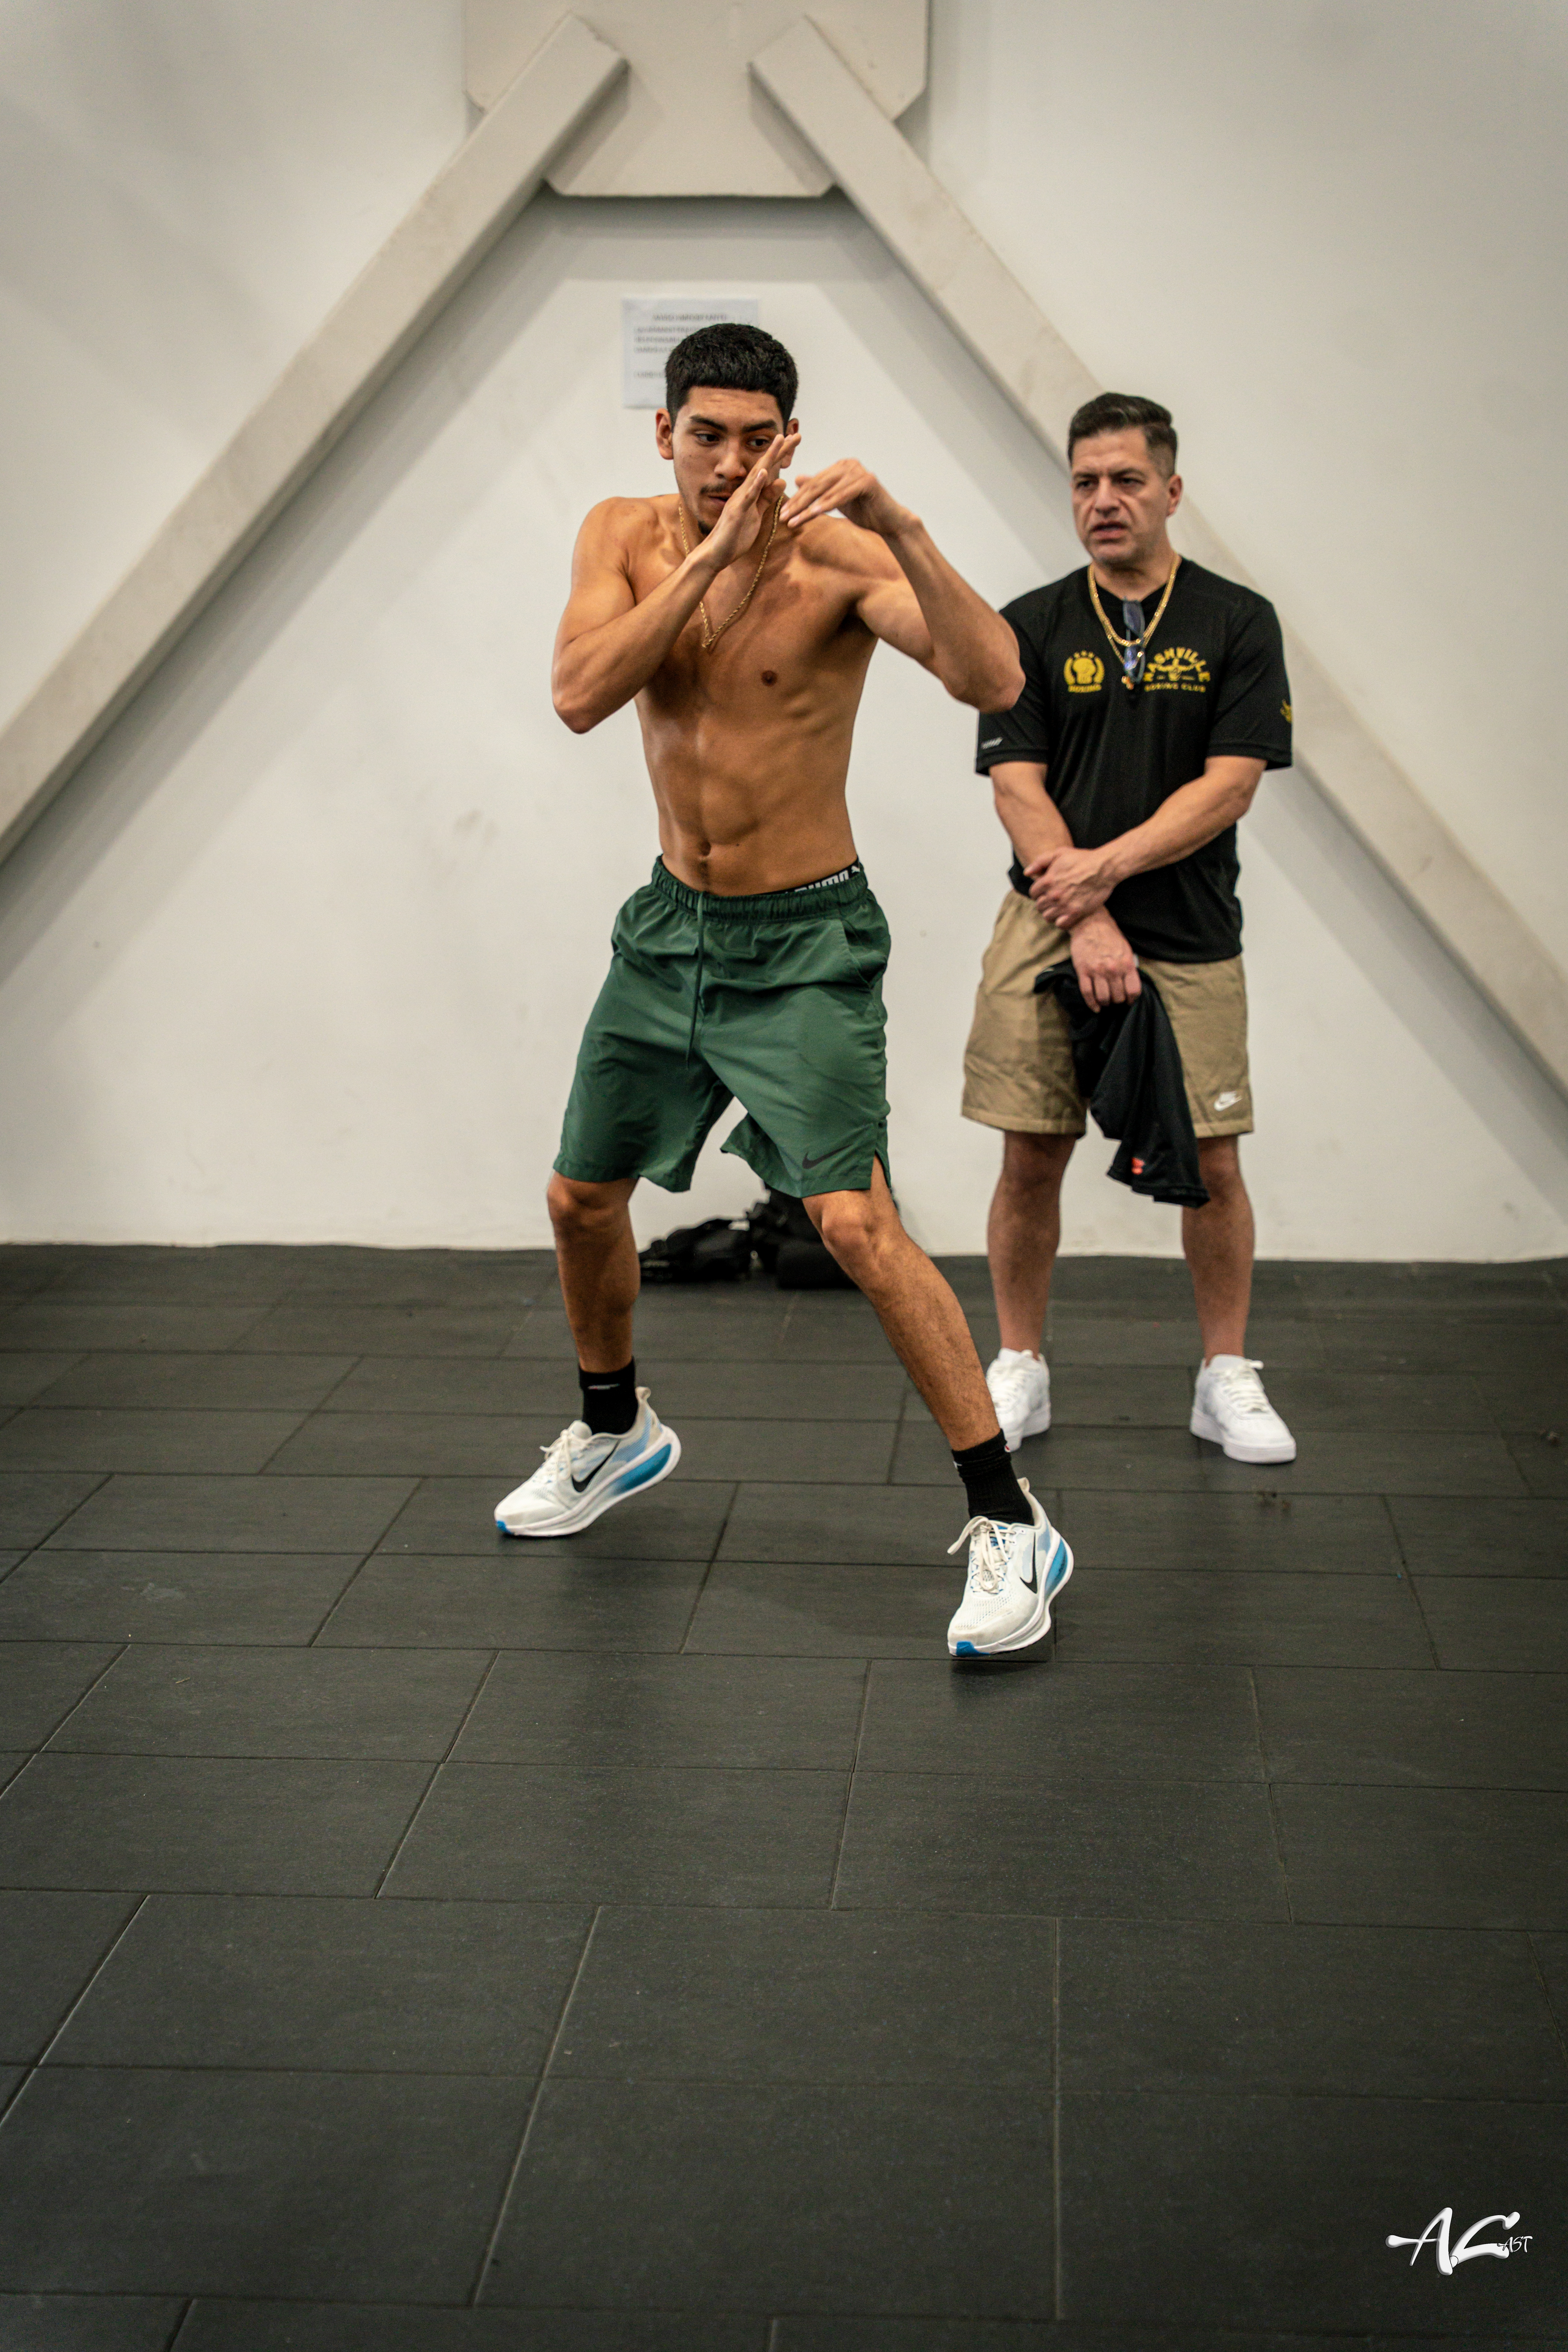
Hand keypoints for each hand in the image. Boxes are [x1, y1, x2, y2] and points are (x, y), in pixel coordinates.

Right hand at [699, 432, 799, 570]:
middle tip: (795, 433)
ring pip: (757, 474)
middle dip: (780, 449)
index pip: (769, 470)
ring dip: (768, 457)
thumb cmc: (735, 535)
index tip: (795, 441)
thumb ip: (767, 498)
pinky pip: (748, 496)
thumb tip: (782, 481)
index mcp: (751, 492)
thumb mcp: (757, 514)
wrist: (717, 553)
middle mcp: (745, 491)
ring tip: (780, 440)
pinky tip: (763, 471)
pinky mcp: (738, 512)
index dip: (782, 455)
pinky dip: (756, 483)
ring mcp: (740, 500)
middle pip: (765, 465)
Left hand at [779, 459, 916, 537]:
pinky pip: (841, 495)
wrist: (888, 521)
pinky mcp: (867, 481)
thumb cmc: (863, 511)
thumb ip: (819, 488)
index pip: (813, 483)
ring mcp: (858, 471)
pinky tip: (813, 515)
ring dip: (808, 508)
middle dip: (799, 503)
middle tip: (784, 517)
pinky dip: (827, 506)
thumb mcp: (836, 499)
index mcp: (840, 467)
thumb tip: (797, 478)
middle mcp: (848, 464)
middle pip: (817, 486)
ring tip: (794, 521)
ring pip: (826, 491)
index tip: (783, 513)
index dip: (797, 499)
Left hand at [1028, 844, 1116, 927]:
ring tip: (1058, 908)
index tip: (1045, 892)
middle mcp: (1054, 894)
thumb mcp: (1059, 853)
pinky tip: (1066, 915)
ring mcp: (1064, 905)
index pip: (1033, 893)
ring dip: (1051, 913)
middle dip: (1044, 903)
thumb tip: (1027, 873)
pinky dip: (1061, 921)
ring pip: (1048, 917)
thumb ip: (1040, 862)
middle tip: (1053, 900)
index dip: (1038, 893)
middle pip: (1039, 906)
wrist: (1104, 868)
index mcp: (1047, 881)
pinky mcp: (1076, 913)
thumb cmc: (1082, 859)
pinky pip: (1061, 924)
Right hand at [1067, 909, 1141, 1008]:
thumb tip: (1129, 984)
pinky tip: (1095, 1007)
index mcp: (1126, 964)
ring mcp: (1097, 971)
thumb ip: (1128, 967)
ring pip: (1103, 998)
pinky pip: (1087, 993)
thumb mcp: (1126, 950)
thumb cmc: (1110, 936)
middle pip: (1118, 997)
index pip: (1133, 990)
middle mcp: (1113, 969)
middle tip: (1114, 999)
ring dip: (1105, 1003)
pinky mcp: (1083, 971)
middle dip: (1117, 1001)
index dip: (1131, 999)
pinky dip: (1092, 1004)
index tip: (1128, 1001)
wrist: (1090, 923)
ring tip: (1105, 1001)